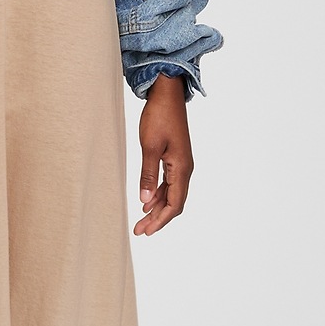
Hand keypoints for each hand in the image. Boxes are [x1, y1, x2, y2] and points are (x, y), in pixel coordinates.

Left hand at [135, 75, 192, 235]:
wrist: (167, 94)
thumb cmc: (159, 117)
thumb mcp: (149, 147)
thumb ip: (148, 175)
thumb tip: (144, 200)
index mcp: (181, 168)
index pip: (174, 204)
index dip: (160, 220)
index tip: (146, 231)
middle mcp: (185, 169)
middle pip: (174, 203)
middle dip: (157, 218)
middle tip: (139, 230)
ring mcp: (180, 163)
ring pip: (170, 193)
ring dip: (156, 207)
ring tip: (141, 219)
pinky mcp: (174, 157)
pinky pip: (168, 182)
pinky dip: (157, 193)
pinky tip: (146, 200)